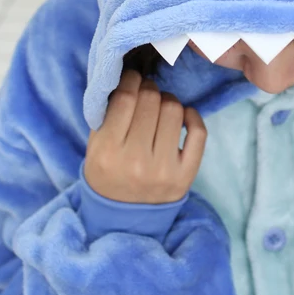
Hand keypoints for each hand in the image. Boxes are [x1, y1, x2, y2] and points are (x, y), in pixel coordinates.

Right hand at [83, 69, 206, 203]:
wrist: (125, 219)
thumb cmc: (108, 173)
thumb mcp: (94, 147)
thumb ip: (106, 114)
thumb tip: (128, 76)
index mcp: (107, 152)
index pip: (125, 98)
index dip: (131, 79)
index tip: (132, 77)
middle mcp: (136, 162)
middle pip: (151, 100)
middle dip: (148, 88)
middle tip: (146, 92)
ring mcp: (163, 170)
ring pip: (174, 110)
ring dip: (168, 100)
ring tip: (160, 107)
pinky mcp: (185, 176)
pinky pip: (198, 132)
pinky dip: (192, 116)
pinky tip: (182, 116)